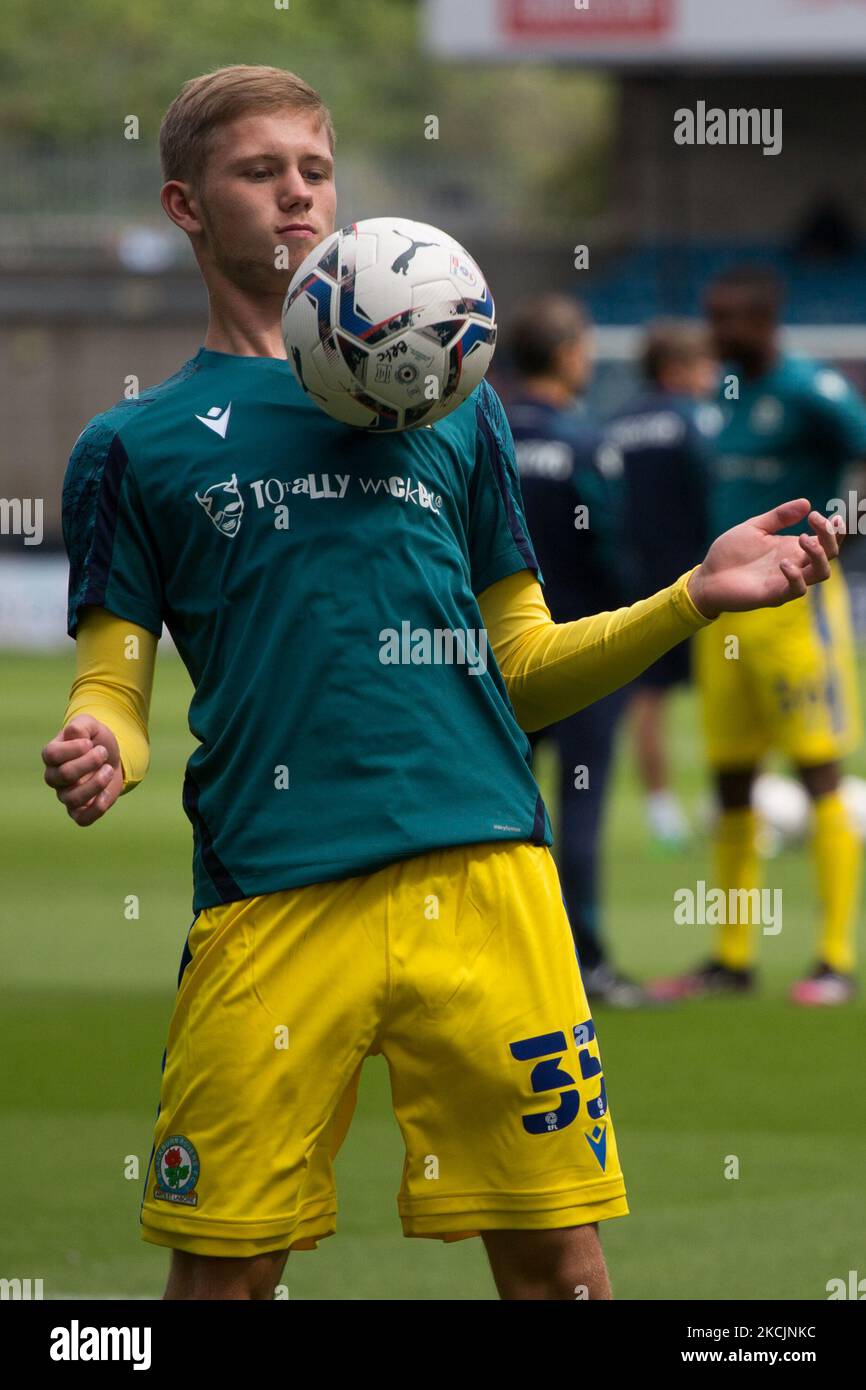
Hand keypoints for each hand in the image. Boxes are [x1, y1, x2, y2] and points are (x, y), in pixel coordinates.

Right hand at [41, 714, 123, 825]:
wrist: (111, 758)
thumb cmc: (95, 740)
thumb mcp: (90, 725)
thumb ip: (81, 726)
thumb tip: (73, 734)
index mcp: (52, 756)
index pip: (52, 754)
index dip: (74, 748)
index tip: (90, 742)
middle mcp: (54, 778)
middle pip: (65, 774)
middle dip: (90, 761)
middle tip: (103, 752)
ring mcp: (66, 796)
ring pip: (73, 798)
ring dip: (97, 783)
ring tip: (109, 769)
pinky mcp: (80, 811)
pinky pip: (82, 819)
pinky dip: (97, 809)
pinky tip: (107, 793)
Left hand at [687, 499, 838, 620]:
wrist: (707, 576)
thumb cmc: (729, 553)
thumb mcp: (754, 527)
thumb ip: (779, 517)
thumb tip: (806, 503)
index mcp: (792, 548)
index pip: (826, 540)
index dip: (835, 529)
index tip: (831, 515)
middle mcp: (795, 564)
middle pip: (830, 554)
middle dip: (830, 536)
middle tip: (814, 520)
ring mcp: (786, 581)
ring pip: (821, 573)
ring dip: (819, 554)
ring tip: (802, 538)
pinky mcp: (774, 595)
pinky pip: (797, 590)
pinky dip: (796, 576)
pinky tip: (784, 563)